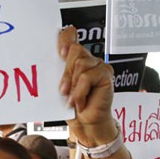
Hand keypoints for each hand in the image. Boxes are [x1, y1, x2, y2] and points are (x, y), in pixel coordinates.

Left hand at [58, 27, 115, 141]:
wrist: (85, 123)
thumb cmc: (73, 106)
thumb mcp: (61, 85)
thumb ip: (60, 70)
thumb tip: (54, 57)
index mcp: (74, 58)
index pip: (70, 35)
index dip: (65, 38)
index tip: (60, 51)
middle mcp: (87, 59)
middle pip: (74, 50)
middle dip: (66, 73)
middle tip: (65, 90)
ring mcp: (98, 65)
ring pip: (80, 64)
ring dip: (73, 85)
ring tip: (73, 98)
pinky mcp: (105, 74)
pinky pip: (87, 77)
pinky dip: (80, 91)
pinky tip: (80, 101)